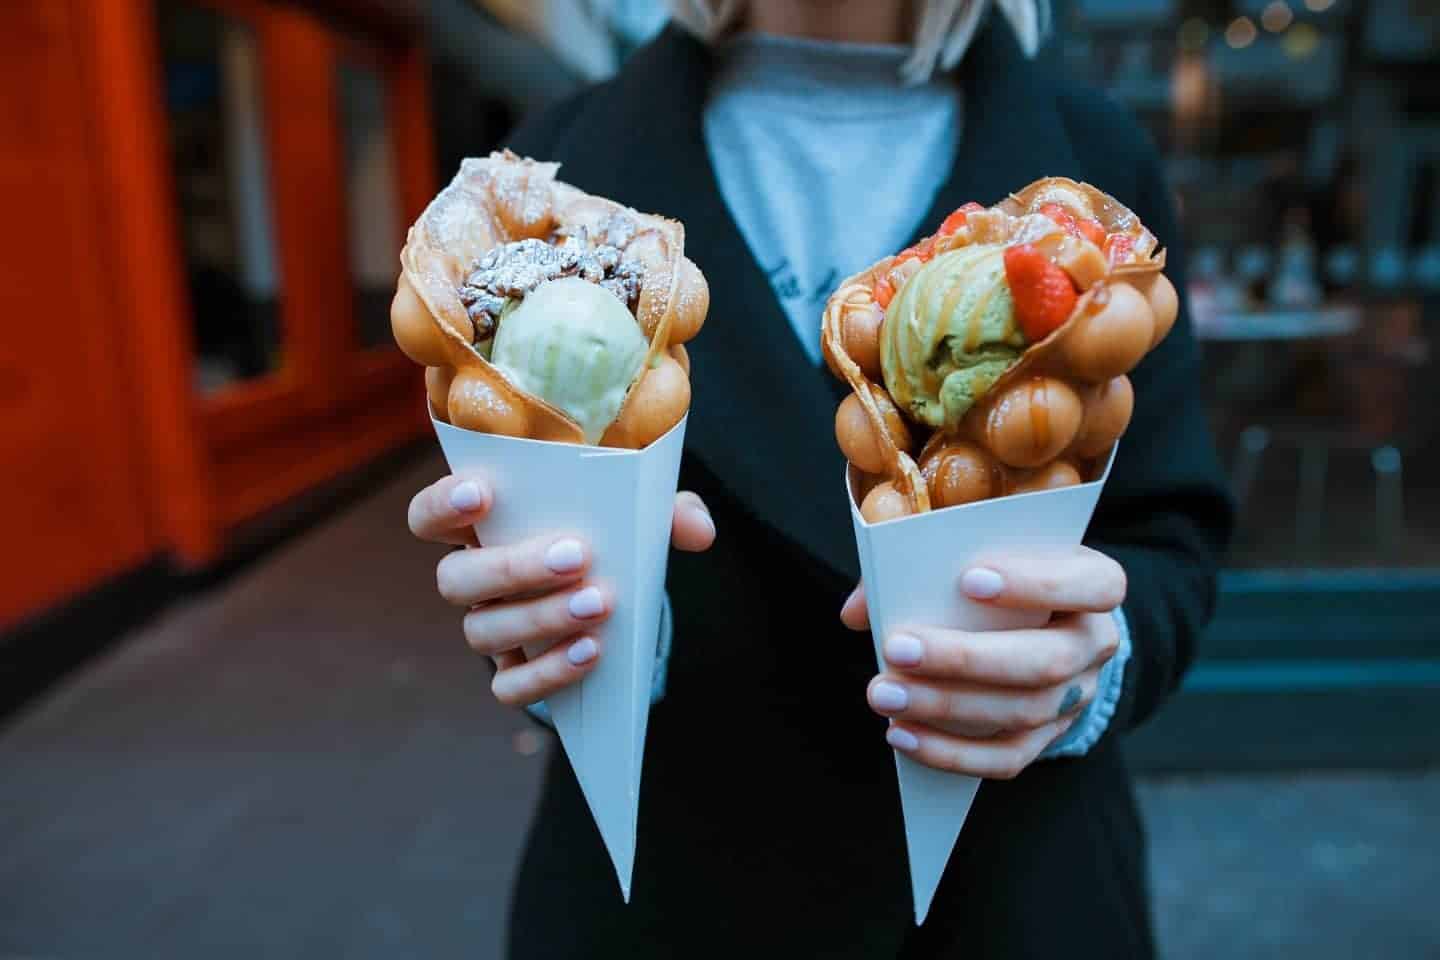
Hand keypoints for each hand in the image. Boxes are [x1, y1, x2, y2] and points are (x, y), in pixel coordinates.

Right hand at [409, 475, 714, 706]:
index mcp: (485, 526)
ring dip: (539, 619)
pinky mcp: (515, 672)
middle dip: (512, 567)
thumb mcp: (643, 513)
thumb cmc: (615, 535)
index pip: (431, 515)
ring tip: (599, 604)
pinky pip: (510, 686)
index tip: (482, 493)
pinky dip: (548, 673)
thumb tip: (696, 530)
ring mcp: (490, 628)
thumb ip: (668, 510)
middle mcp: (474, 578)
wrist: (623, 592)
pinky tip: (592, 651)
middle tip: (575, 555)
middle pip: (455, 578)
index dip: (443, 504)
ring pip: (481, 631)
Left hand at [841, 546, 1124, 779]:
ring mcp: (1078, 696)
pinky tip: (901, 735)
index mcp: (1092, 583)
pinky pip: (1007, 758)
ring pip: (1022, 712)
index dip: (1036, 583)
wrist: (1037, 624)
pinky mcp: (1049, 737)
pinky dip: (951, 752)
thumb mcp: (974, 555)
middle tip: (898, 650)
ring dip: (945, 707)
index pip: (1094, 584)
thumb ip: (918, 566)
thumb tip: (859, 611)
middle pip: (1046, 660)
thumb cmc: (995, 577)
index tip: (968, 579)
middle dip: (966, 658)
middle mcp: (1095, 643)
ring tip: (884, 695)